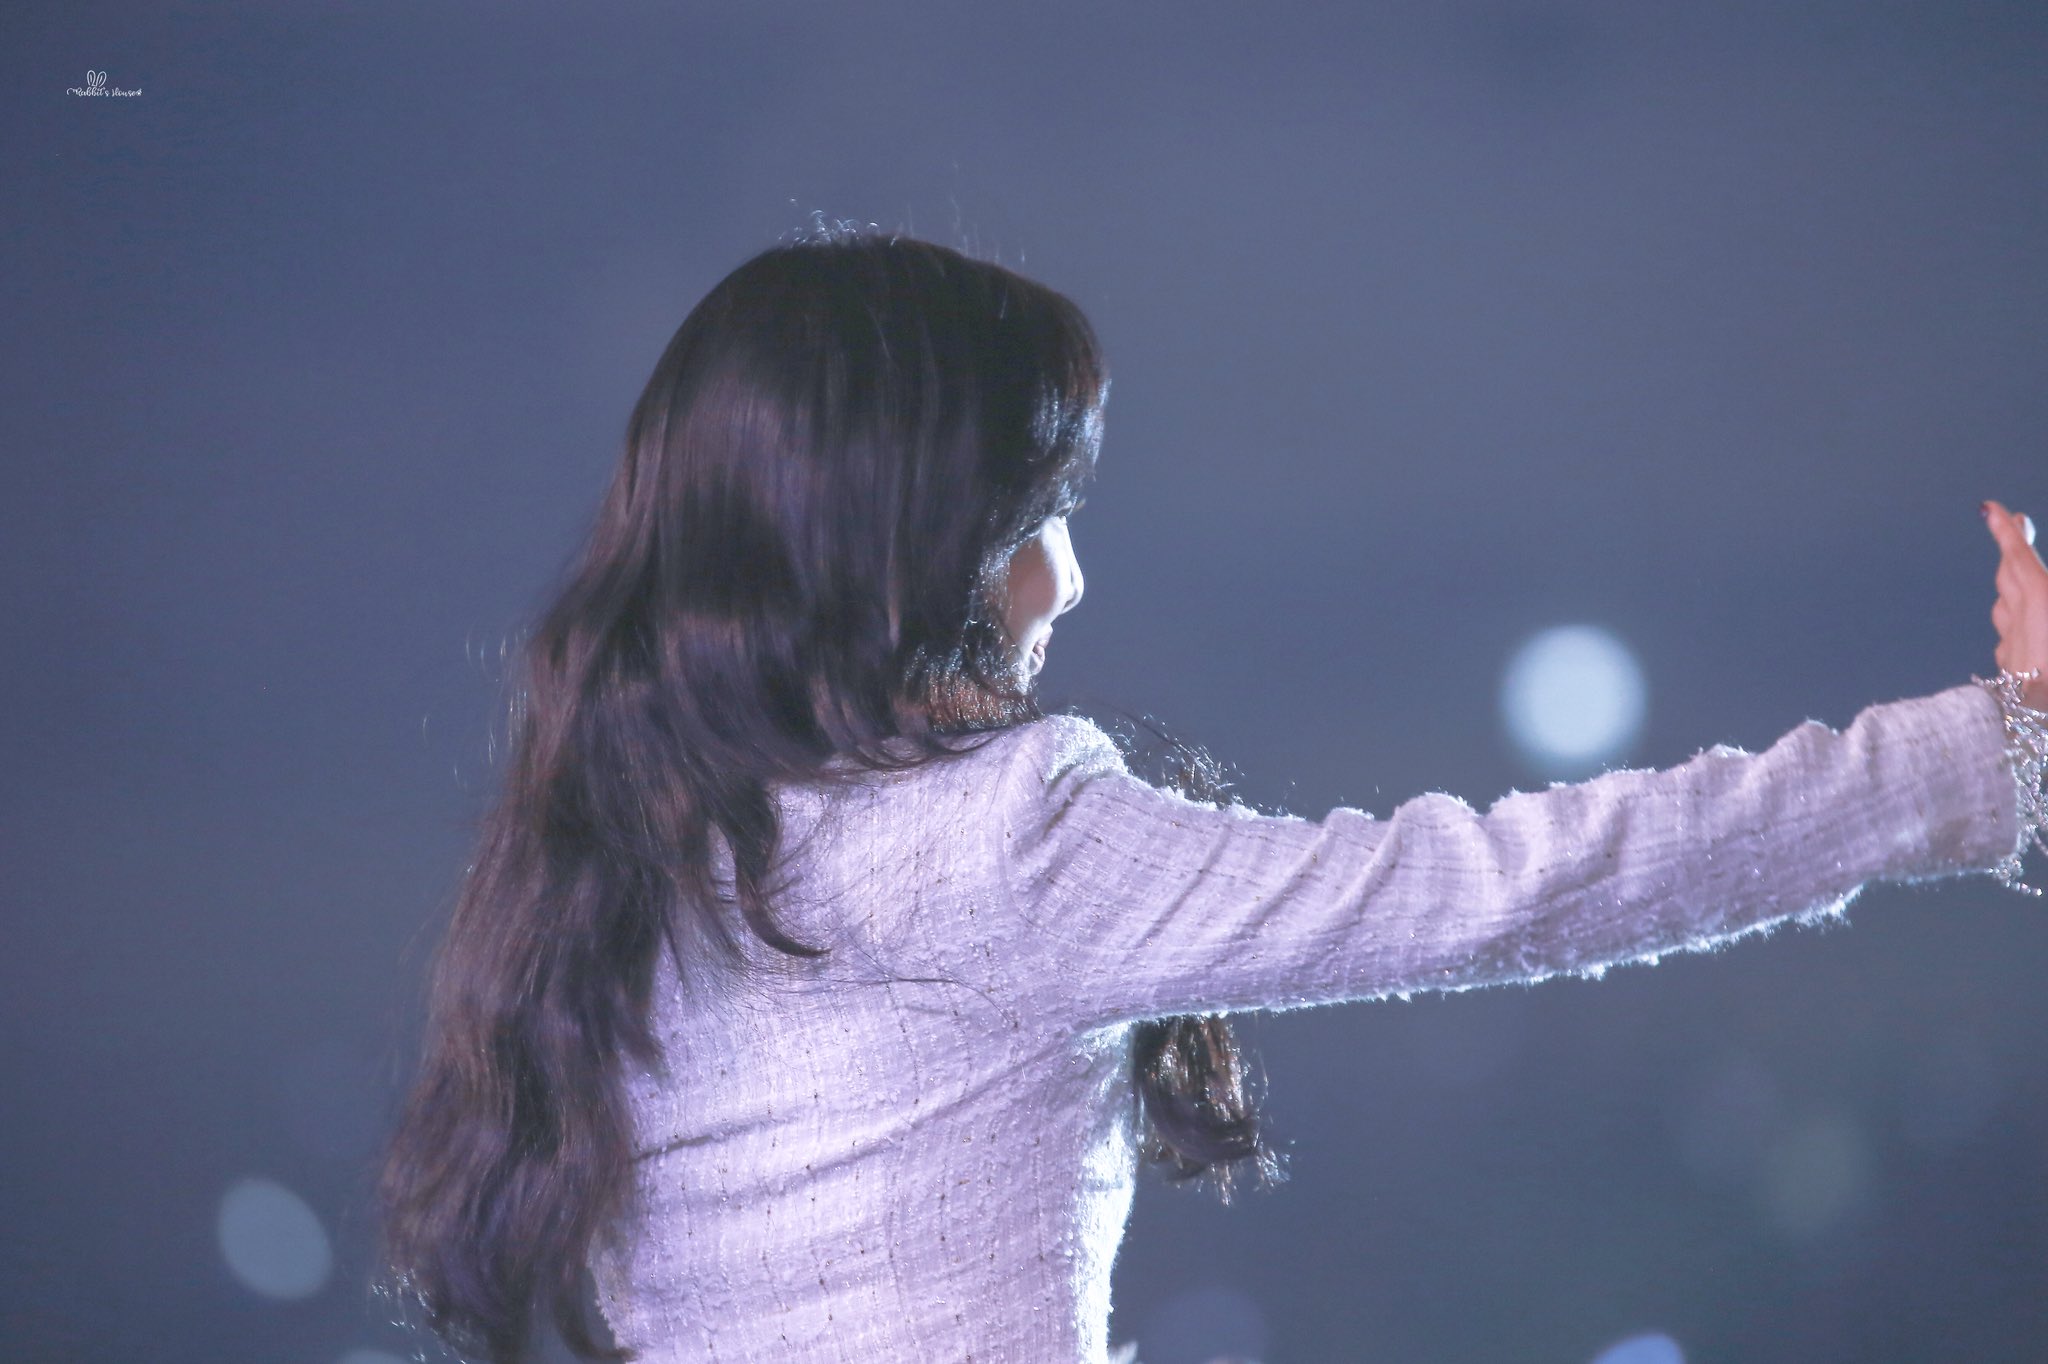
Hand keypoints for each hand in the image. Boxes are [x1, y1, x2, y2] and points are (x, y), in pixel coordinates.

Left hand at [1983, 499, 2047, 709]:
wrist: (2039, 729)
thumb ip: (2037, 588)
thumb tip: (2031, 578)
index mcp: (2041, 600)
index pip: (2017, 556)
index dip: (2005, 530)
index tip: (1990, 509)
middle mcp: (2018, 623)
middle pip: (2007, 578)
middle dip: (2010, 552)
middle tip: (2011, 528)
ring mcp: (2011, 652)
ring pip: (2003, 609)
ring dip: (2012, 588)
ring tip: (2021, 575)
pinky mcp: (2010, 677)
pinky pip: (2008, 641)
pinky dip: (2018, 626)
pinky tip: (2026, 631)